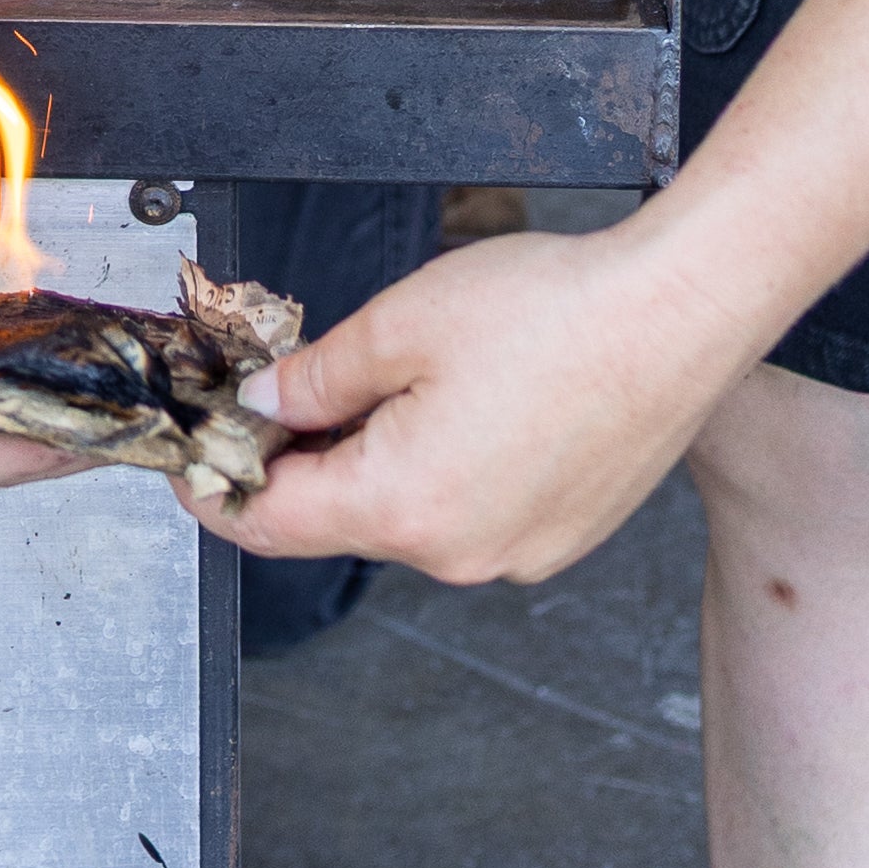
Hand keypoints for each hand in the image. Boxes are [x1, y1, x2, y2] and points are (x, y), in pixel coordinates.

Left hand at [198, 216, 760, 587]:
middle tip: (293, 388)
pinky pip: (470, 514)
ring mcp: (516, 554)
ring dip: (378, 462)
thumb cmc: (554, 312)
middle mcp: (458, 553)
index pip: (269, 523)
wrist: (679, 314)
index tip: (189, 462)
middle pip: (338, 520)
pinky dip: (443, 469)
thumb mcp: (399, 324)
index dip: (214, 488)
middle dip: (303, 461)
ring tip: (399, 378)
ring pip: (407, 516)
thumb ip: (316, 377)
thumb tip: (267, 404)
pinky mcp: (558, 536)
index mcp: (403, 506)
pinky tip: (466, 402)